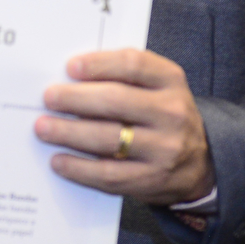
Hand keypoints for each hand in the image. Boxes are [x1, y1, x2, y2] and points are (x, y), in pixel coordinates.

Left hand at [35, 49, 214, 204]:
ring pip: (107, 138)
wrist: (200, 162)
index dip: (99, 64)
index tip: (70, 67)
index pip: (133, 64)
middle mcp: (172, 113)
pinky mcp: (151, 179)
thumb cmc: (164, 116)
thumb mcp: (158, 87)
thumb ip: (124, 77)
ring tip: (44, 128)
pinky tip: (59, 161)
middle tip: (48, 98)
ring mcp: (164, 149)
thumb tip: (69, 78)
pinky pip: (108, 174)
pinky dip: (78, 168)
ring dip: (68, 132)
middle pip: (114, 100)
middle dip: (74, 98)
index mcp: (171, 81)